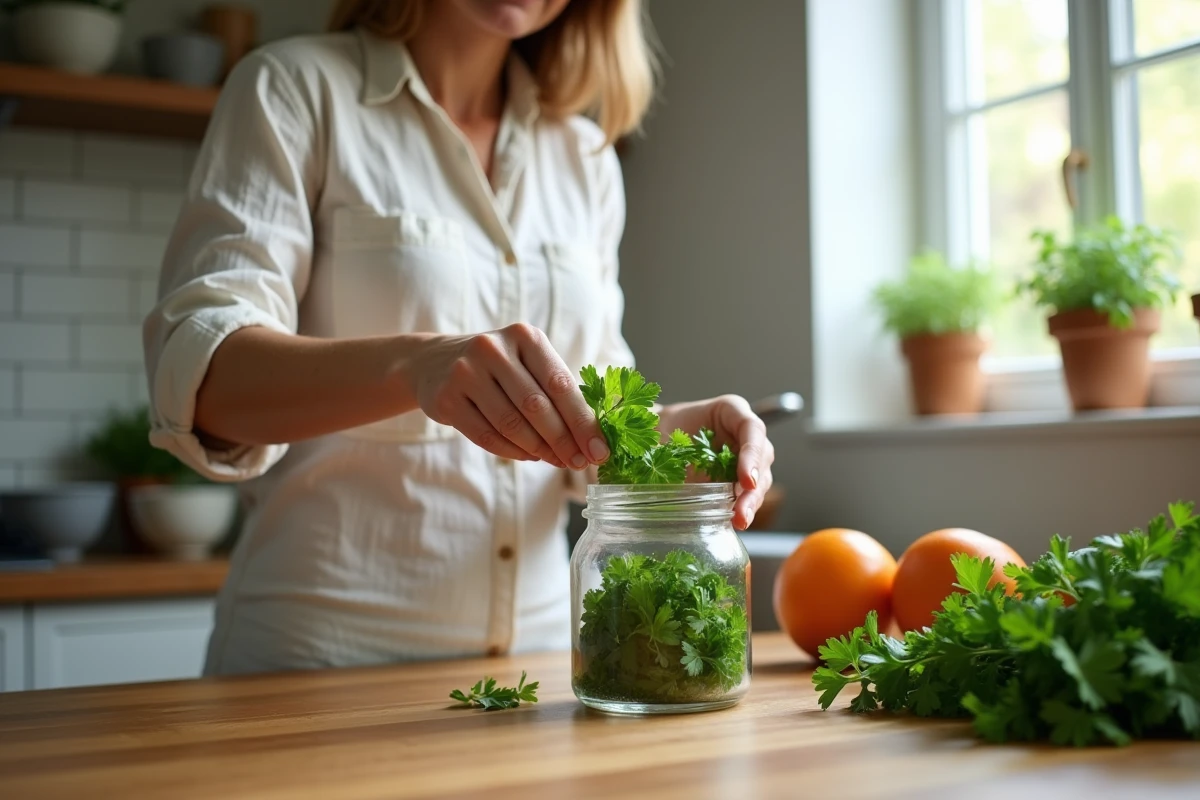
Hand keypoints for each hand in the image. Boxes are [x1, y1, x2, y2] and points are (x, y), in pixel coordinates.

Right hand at [408, 324, 609, 468]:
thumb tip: (593, 438)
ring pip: (511, 424)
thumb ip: (557, 392)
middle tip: (579, 463)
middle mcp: (493, 349)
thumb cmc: (498, 368)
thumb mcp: (528, 362)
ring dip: (539, 450)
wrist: (434, 361)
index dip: (583, 422)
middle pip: (537, 406)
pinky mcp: (445, 398)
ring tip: (555, 461)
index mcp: (525, 336)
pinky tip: (529, 456)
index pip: (561, 384)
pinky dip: (512, 452)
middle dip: (563, 441)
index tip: (600, 451)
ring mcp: (465, 372)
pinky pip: (486, 436)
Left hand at [657, 395, 773, 530]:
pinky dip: (743, 508)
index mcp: (731, 411)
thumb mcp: (661, 429)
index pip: (752, 429)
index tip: (746, 481)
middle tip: (742, 511)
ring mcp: (745, 457)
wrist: (656, 438)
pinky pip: (748, 494)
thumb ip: (665, 444)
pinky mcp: (738, 479)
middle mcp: (743, 433)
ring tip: (739, 521)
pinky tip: (734, 521)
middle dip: (754, 487)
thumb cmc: (661, 427)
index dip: (753, 455)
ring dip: (751, 502)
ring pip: (760, 479)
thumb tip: (658, 465)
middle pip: (762, 458)